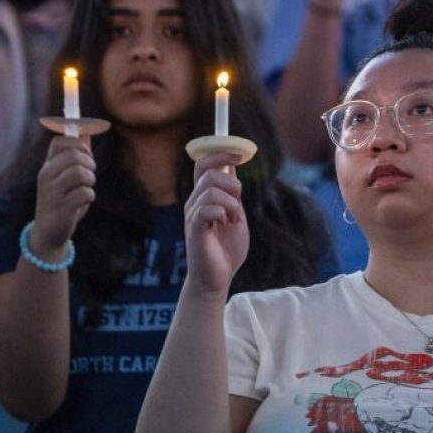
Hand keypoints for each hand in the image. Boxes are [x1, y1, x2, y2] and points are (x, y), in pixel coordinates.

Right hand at [30, 136, 96, 258]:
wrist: (48, 233)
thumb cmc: (60, 200)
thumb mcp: (64, 176)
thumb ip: (75, 155)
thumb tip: (86, 131)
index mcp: (46, 166)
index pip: (59, 141)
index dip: (77, 143)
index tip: (85, 154)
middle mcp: (45, 177)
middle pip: (74, 156)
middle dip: (89, 163)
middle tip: (89, 174)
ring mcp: (51, 193)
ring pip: (80, 173)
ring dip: (90, 180)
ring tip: (86, 188)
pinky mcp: (60, 208)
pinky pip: (84, 193)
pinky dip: (89, 197)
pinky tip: (82, 203)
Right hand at [184, 152, 248, 297]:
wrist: (217, 279)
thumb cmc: (226, 249)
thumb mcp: (235, 214)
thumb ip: (232, 193)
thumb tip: (231, 166)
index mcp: (203, 196)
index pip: (203, 164)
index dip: (220, 153)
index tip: (239, 155)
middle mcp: (194, 202)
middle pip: (208, 172)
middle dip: (231, 183)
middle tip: (238, 202)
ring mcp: (193, 215)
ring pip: (211, 189)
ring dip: (230, 202)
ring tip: (232, 219)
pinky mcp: (194, 229)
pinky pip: (207, 208)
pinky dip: (223, 212)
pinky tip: (225, 224)